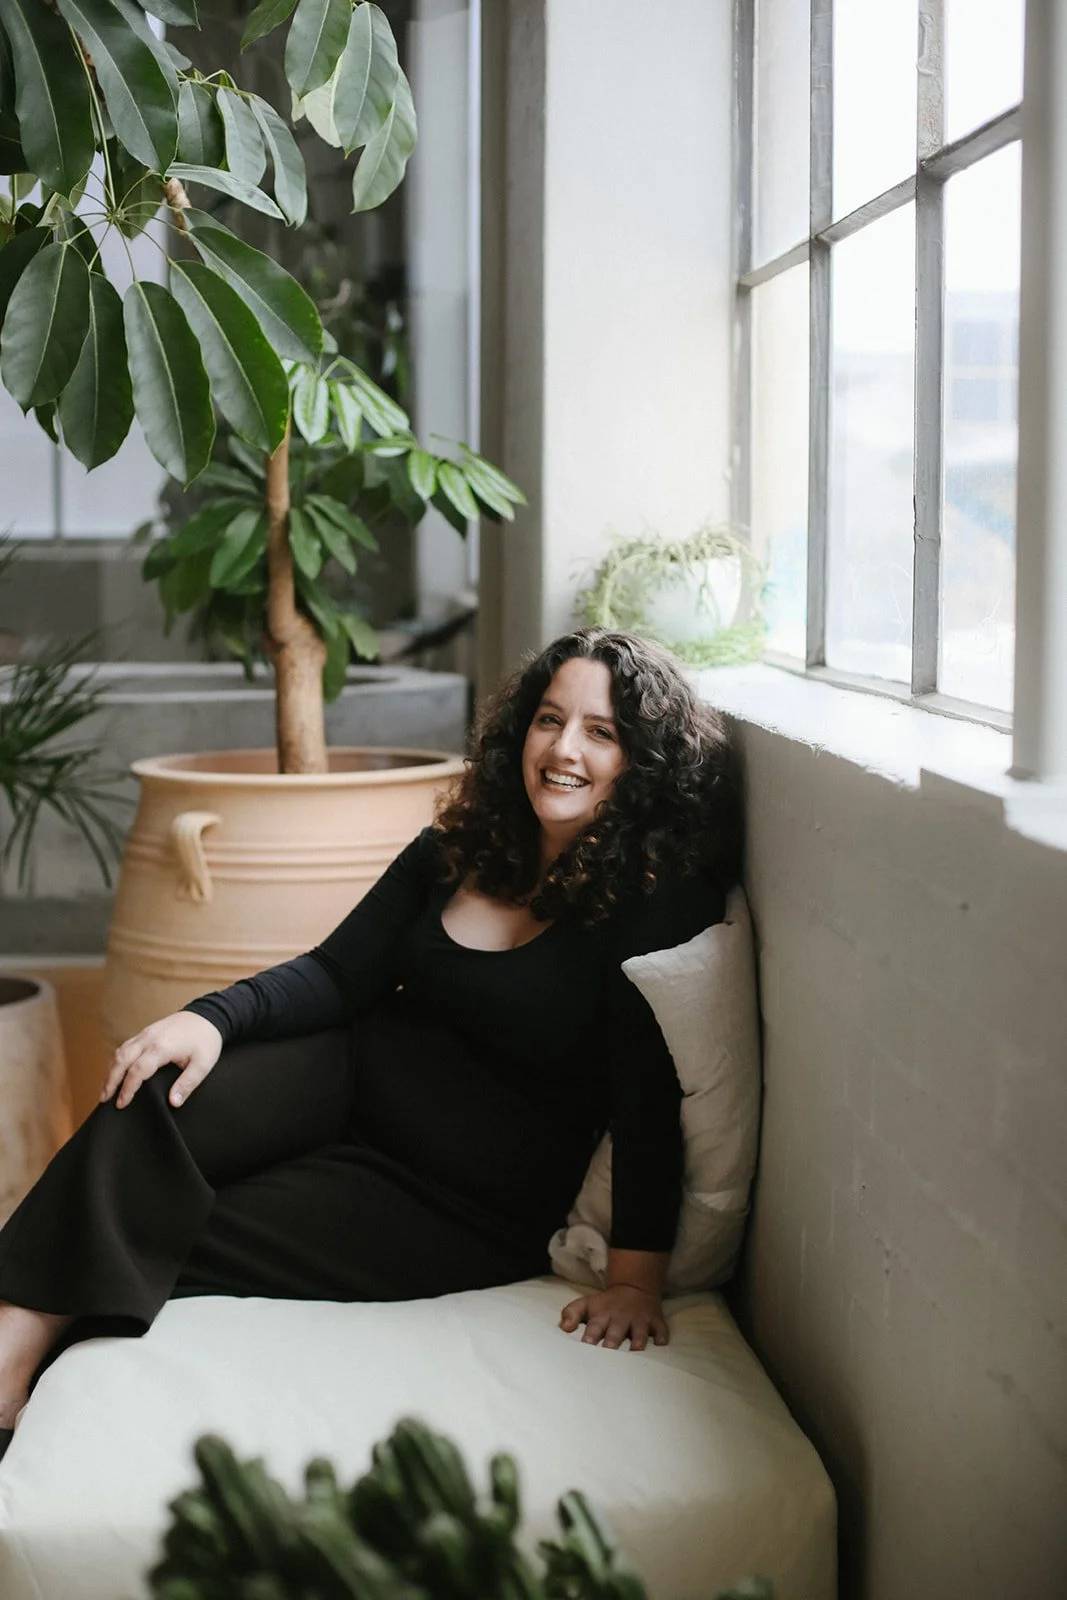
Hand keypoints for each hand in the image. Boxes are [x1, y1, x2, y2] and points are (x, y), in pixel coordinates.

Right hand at [101, 1012, 223, 1110]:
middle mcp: (149, 1038)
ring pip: (120, 1052)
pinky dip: (117, 1061)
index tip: (122, 1104)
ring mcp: (145, 1033)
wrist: (208, 1015)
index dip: (127, 1089)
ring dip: (111, 1071)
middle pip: (121, 1060)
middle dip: (110, 1081)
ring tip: (106, 1090)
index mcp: (162, 1047)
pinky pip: (125, 1046)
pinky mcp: (146, 1032)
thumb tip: (174, 1102)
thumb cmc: (206, 1040)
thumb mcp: (203, 1064)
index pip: (137, 1070)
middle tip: (104, 1100)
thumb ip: (188, 1084)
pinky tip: (116, 1072)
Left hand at [559, 1284, 668, 1350]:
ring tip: (636, 1351)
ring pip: (640, 1333)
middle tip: (608, 1354)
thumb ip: (571, 1313)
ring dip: (638, 1342)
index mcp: (603, 1316)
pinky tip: (661, 1344)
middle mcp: (621, 1318)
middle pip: (616, 1332)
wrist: (634, 1288)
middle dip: (612, 1343)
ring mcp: (640, 1320)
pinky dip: (662, 1337)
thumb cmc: (606, 1304)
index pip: (594, 1327)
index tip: (586, 1345)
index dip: (590, 1336)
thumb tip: (564, 1327)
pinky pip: (661, 1330)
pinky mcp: (656, 1321)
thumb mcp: (586, 1303)